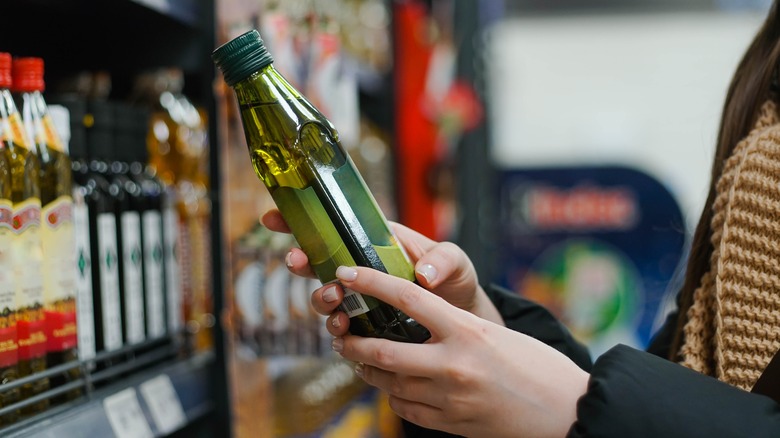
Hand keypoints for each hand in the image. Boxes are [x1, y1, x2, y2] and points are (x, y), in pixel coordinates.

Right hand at [260, 209, 503, 335]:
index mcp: (376, 242)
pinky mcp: (365, 328)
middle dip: (301, 261)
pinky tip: (345, 333)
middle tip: (299, 263)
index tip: (274, 217)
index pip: (334, 226)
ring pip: (324, 297)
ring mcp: (360, 300)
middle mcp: (362, 269)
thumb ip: (444, 260)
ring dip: (321, 298)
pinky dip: (337, 332)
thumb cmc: (456, 282)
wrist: (462, 321)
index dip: (301, 221)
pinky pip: (341, 330)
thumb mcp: (456, 262)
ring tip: (335, 301)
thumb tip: (423, 274)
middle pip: (317, 261)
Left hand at [331, 265, 588, 437]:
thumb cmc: (537, 366)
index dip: (370, 282)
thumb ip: (455, 328)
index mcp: (467, 330)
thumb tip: (417, 322)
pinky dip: (393, 395)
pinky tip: (394, 387)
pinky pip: (406, 409)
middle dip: (352, 343)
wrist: (567, 412)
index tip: (348, 274)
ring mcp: (450, 398)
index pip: (406, 297)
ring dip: (368, 372)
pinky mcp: (451, 424)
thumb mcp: (497, 333)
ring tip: (359, 361)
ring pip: (389, 384)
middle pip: (382, 351)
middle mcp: (454, 364)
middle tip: (341, 335)